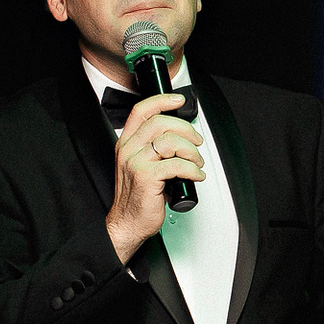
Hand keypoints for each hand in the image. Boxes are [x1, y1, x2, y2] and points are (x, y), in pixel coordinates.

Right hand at [103, 93, 205, 262]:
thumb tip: (181, 140)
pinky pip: (177, 165)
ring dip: (191, 151)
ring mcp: (136, 163)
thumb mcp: (140, 167)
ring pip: (170, 141)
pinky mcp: (146, 177)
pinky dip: (193, 169)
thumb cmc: (137, 198)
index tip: (178, 100)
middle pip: (161, 123)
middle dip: (186, 130)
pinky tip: (196, 175)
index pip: (142, 111)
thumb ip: (153, 150)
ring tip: (197, 162)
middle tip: (196, 142)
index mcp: (126, 144)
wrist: (127, 222)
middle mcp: (129, 150)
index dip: (162, 101)